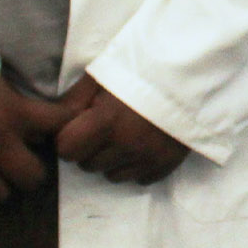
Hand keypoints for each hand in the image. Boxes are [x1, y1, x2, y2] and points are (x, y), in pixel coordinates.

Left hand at [54, 74, 191, 185]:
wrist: (194, 71)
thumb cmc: (145, 68)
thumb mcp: (104, 73)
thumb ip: (74, 99)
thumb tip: (53, 122)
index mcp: (107, 121)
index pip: (66, 150)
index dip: (69, 137)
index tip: (80, 126)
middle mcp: (127, 145)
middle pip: (87, 165)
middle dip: (90, 149)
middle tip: (105, 128)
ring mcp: (148, 157)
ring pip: (111, 176)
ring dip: (113, 160)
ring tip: (126, 135)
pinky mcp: (167, 164)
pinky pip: (139, 179)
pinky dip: (138, 166)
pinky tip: (145, 143)